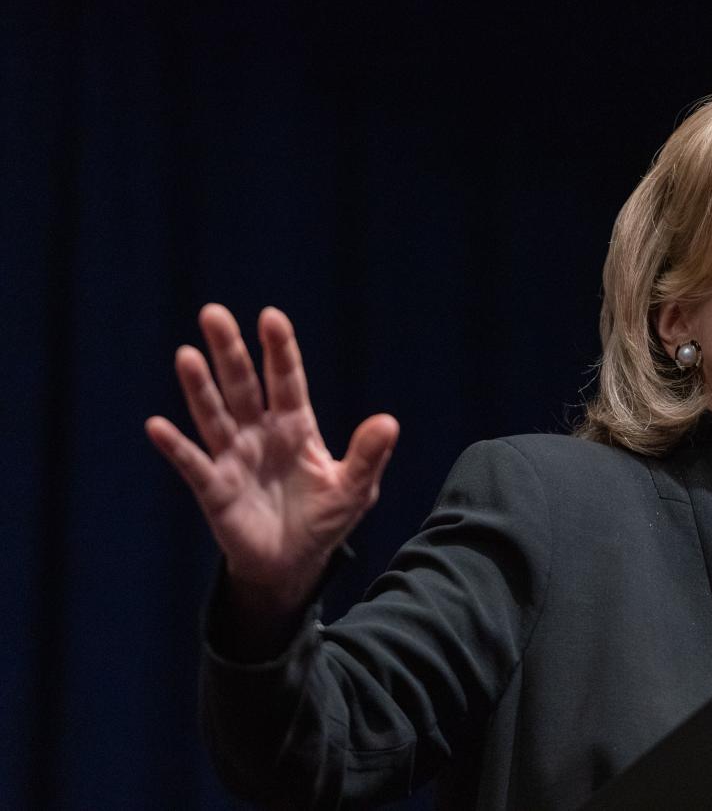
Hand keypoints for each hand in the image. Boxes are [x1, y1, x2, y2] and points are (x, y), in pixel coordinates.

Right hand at [146, 304, 398, 617]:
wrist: (293, 564)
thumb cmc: (323, 520)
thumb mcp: (354, 490)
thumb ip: (367, 456)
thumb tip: (388, 422)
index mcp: (296, 427)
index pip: (287, 380)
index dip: (279, 350)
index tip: (271, 317)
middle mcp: (260, 433)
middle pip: (242, 385)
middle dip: (230, 352)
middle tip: (214, 314)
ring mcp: (234, 458)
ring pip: (214, 415)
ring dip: (199, 388)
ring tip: (187, 356)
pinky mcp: (214, 489)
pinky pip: (193, 464)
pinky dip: (175, 447)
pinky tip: (157, 427)